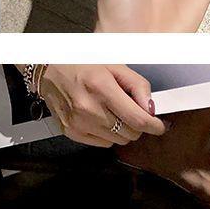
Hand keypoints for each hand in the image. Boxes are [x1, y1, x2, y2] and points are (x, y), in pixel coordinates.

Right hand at [38, 64, 166, 146]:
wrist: (49, 69)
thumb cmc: (84, 64)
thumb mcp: (115, 66)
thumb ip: (138, 86)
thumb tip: (151, 109)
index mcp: (102, 88)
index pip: (137, 119)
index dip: (154, 126)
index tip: (161, 126)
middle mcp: (89, 109)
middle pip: (130, 133)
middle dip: (138, 125)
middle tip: (133, 112)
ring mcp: (78, 123)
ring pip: (118, 141)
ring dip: (123, 130)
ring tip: (113, 112)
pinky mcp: (70, 132)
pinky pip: (102, 143)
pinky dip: (108, 135)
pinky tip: (101, 118)